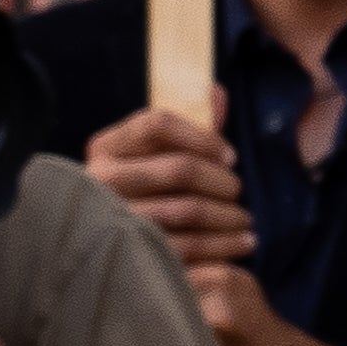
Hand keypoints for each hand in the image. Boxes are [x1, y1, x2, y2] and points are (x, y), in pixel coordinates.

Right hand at [90, 102, 255, 272]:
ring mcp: (112, 218)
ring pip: (187, 209)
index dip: (203, 137)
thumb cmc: (143, 192)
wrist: (105, 249)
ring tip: (245, 220)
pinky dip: (223, 244)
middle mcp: (101, 180)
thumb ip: (190, 124)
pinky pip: (188, 246)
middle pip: (179, 169)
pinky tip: (241, 243)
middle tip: (237, 190)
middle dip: (222, 181)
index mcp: (106, 147)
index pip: (157, 124)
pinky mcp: (130, 254)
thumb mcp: (157, 155)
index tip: (230, 156)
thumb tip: (217, 91)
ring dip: (228, 215)